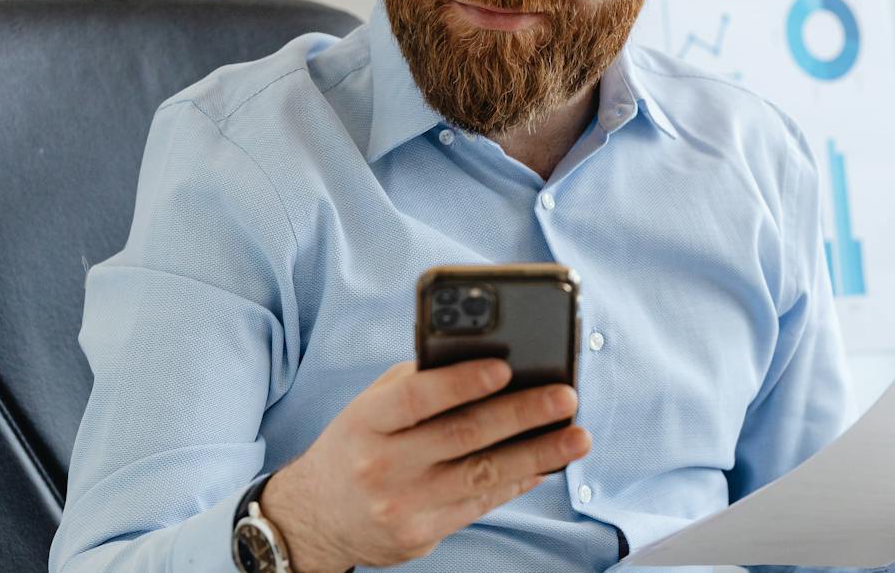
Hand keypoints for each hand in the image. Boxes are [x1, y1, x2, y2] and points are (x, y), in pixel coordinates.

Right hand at [259, 358, 589, 571]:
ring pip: (481, 475)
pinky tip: (547, 463)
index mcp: (366, 420)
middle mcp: (381, 464)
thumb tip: (489, 359)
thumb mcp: (372, 405)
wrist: (316, 516)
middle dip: (522, 414)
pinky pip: (480, 504)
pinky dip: (518, 481)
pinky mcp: (420, 535)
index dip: (462, 381)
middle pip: (461, 435)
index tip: (506, 366)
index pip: (416, 397)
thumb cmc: (359, 442)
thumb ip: (420, 381)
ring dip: (537, 454)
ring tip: (577, 436)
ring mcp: (401, 505)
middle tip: (565, 396)